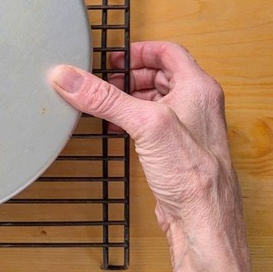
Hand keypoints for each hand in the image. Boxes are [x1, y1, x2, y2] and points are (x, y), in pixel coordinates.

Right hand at [50, 41, 253, 271]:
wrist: (203, 220)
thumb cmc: (192, 175)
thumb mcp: (144, 124)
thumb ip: (105, 98)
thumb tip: (69, 77)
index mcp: (198, 88)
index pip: (169, 52)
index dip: (140, 51)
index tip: (114, 58)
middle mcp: (197, 105)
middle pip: (161, 75)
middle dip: (130, 75)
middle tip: (106, 80)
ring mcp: (188, 130)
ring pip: (156, 100)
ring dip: (130, 98)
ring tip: (107, 103)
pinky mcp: (177, 152)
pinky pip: (153, 125)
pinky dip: (133, 120)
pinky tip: (117, 129)